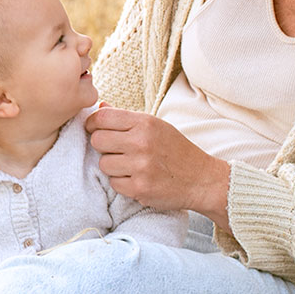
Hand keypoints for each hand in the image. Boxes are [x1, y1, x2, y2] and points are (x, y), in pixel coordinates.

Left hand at [84, 106, 231, 229]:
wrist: (202, 179)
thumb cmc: (177, 150)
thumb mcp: (156, 127)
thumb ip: (127, 118)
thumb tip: (101, 106)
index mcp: (146, 123)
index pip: (102, 117)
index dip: (92, 123)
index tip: (94, 129)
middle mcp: (142, 142)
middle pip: (97, 140)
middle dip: (102, 146)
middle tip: (116, 150)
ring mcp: (141, 166)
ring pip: (103, 163)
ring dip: (113, 166)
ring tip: (130, 165)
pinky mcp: (140, 187)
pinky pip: (114, 183)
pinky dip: (122, 183)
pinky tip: (137, 178)